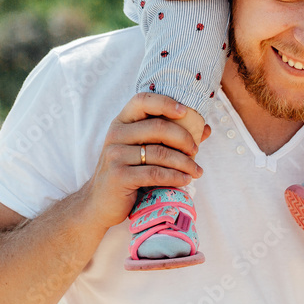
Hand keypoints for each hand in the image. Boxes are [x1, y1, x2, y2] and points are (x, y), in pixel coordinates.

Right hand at [80, 93, 210, 231]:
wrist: (99, 203)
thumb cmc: (126, 173)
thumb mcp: (141, 150)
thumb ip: (169, 138)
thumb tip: (205, 128)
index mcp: (121, 122)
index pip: (142, 100)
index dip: (165, 102)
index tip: (186, 112)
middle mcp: (116, 134)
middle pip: (158, 127)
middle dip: (184, 138)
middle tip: (196, 150)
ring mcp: (115, 155)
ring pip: (160, 153)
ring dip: (185, 163)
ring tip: (197, 170)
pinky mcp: (119, 176)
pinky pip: (156, 173)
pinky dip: (175, 177)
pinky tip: (185, 180)